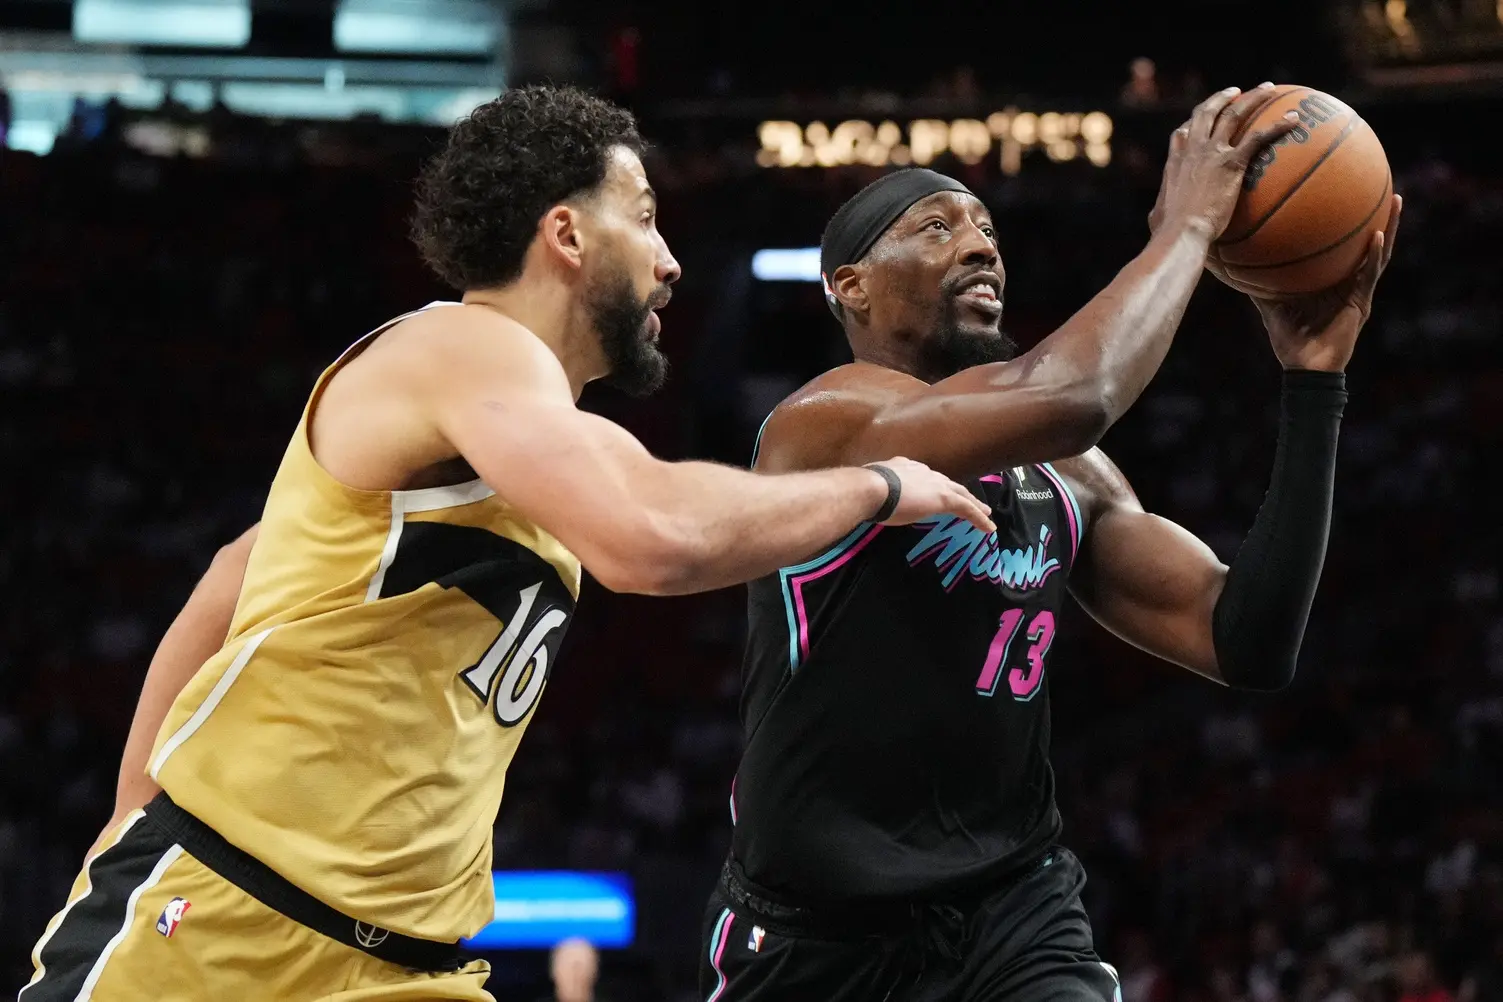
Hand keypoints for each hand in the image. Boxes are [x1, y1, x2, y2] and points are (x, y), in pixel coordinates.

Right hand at [868, 457, 995, 532]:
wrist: (872, 488)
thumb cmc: (865, 491)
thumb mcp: (873, 490)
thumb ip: (880, 493)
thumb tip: (875, 501)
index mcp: (904, 468)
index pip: (923, 477)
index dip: (932, 485)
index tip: (935, 492)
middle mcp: (922, 471)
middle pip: (946, 483)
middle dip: (958, 492)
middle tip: (970, 501)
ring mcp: (935, 483)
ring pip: (961, 494)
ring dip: (974, 505)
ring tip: (985, 514)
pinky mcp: (944, 498)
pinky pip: (967, 508)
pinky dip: (979, 517)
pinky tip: (988, 528)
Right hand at [1148, 83, 1300, 241]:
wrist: (1181, 231)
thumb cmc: (1168, 233)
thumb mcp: (1157, 218)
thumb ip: (1161, 212)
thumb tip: (1156, 221)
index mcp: (1175, 163)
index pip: (1183, 134)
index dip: (1194, 122)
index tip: (1202, 117)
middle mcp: (1193, 150)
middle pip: (1207, 113)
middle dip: (1222, 98)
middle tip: (1236, 91)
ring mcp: (1212, 153)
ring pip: (1234, 114)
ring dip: (1253, 98)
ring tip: (1268, 88)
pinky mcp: (1232, 162)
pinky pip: (1259, 137)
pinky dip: (1278, 125)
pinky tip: (1294, 118)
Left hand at [1255, 193, 1402, 371]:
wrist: (1303, 368)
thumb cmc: (1289, 339)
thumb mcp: (1269, 305)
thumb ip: (1256, 285)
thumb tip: (1229, 267)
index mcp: (1331, 280)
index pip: (1342, 246)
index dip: (1348, 223)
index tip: (1347, 194)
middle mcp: (1349, 281)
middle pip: (1366, 242)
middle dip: (1376, 214)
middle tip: (1382, 185)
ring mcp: (1358, 291)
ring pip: (1379, 253)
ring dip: (1388, 227)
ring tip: (1395, 201)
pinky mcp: (1361, 302)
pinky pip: (1370, 275)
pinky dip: (1374, 256)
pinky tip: (1376, 236)